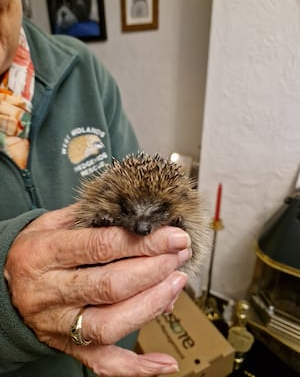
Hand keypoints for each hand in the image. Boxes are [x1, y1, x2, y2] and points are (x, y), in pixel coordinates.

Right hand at [4, 205, 190, 375]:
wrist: (4, 284)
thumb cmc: (36, 249)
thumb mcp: (53, 222)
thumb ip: (93, 217)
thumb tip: (138, 222)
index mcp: (44, 253)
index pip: (101, 247)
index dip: (144, 242)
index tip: (174, 236)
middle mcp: (48, 292)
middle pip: (109, 286)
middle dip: (153, 270)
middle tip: (179, 256)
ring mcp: (57, 324)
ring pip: (109, 324)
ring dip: (150, 306)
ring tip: (175, 284)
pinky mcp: (67, 346)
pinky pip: (102, 363)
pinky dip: (135, 367)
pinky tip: (164, 363)